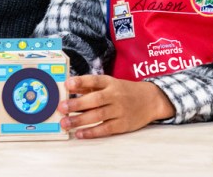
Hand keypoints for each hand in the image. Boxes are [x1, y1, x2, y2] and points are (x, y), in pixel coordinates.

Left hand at [57, 75, 174, 138]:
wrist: (151, 100)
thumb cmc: (124, 91)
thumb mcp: (110, 84)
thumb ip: (90, 86)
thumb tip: (69, 87)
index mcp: (111, 83)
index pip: (95, 80)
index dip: (81, 82)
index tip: (68, 84)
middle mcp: (115, 95)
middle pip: (95, 99)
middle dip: (77, 104)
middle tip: (61, 107)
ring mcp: (120, 110)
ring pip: (98, 115)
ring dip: (80, 120)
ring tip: (65, 123)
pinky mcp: (123, 124)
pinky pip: (105, 129)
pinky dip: (92, 132)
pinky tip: (79, 133)